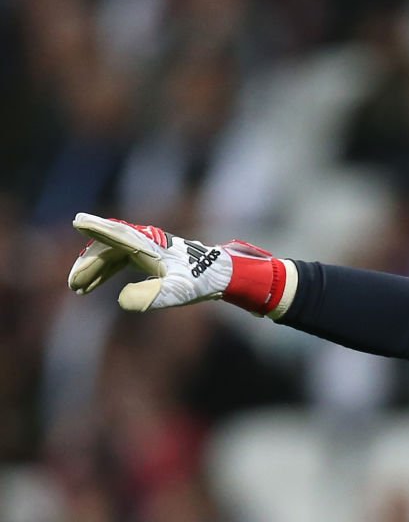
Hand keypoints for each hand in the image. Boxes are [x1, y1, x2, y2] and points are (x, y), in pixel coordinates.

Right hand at [69, 213, 289, 314]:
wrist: (222, 275)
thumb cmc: (201, 281)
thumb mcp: (178, 292)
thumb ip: (152, 296)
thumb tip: (122, 300)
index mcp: (151, 246)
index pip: (120, 236)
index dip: (99, 229)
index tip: (79, 220)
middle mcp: (147, 242)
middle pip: (109, 247)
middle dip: (90, 264)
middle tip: (75, 285)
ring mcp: (147, 248)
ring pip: (112, 254)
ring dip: (95, 269)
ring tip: (79, 289)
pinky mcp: (149, 256)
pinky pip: (119, 260)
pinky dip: (106, 271)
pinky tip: (94, 286)